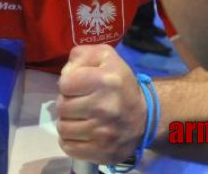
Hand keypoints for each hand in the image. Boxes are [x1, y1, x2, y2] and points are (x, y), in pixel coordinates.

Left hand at [56, 44, 146, 164]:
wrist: (145, 117)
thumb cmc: (120, 84)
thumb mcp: (105, 57)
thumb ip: (81, 55)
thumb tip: (66, 73)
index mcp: (106, 80)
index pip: (64, 84)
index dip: (68, 84)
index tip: (78, 87)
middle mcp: (105, 107)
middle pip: (62, 107)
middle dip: (67, 104)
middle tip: (79, 103)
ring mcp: (104, 133)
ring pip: (63, 129)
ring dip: (68, 123)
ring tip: (80, 118)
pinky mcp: (103, 152)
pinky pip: (69, 148)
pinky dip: (71, 141)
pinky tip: (81, 133)